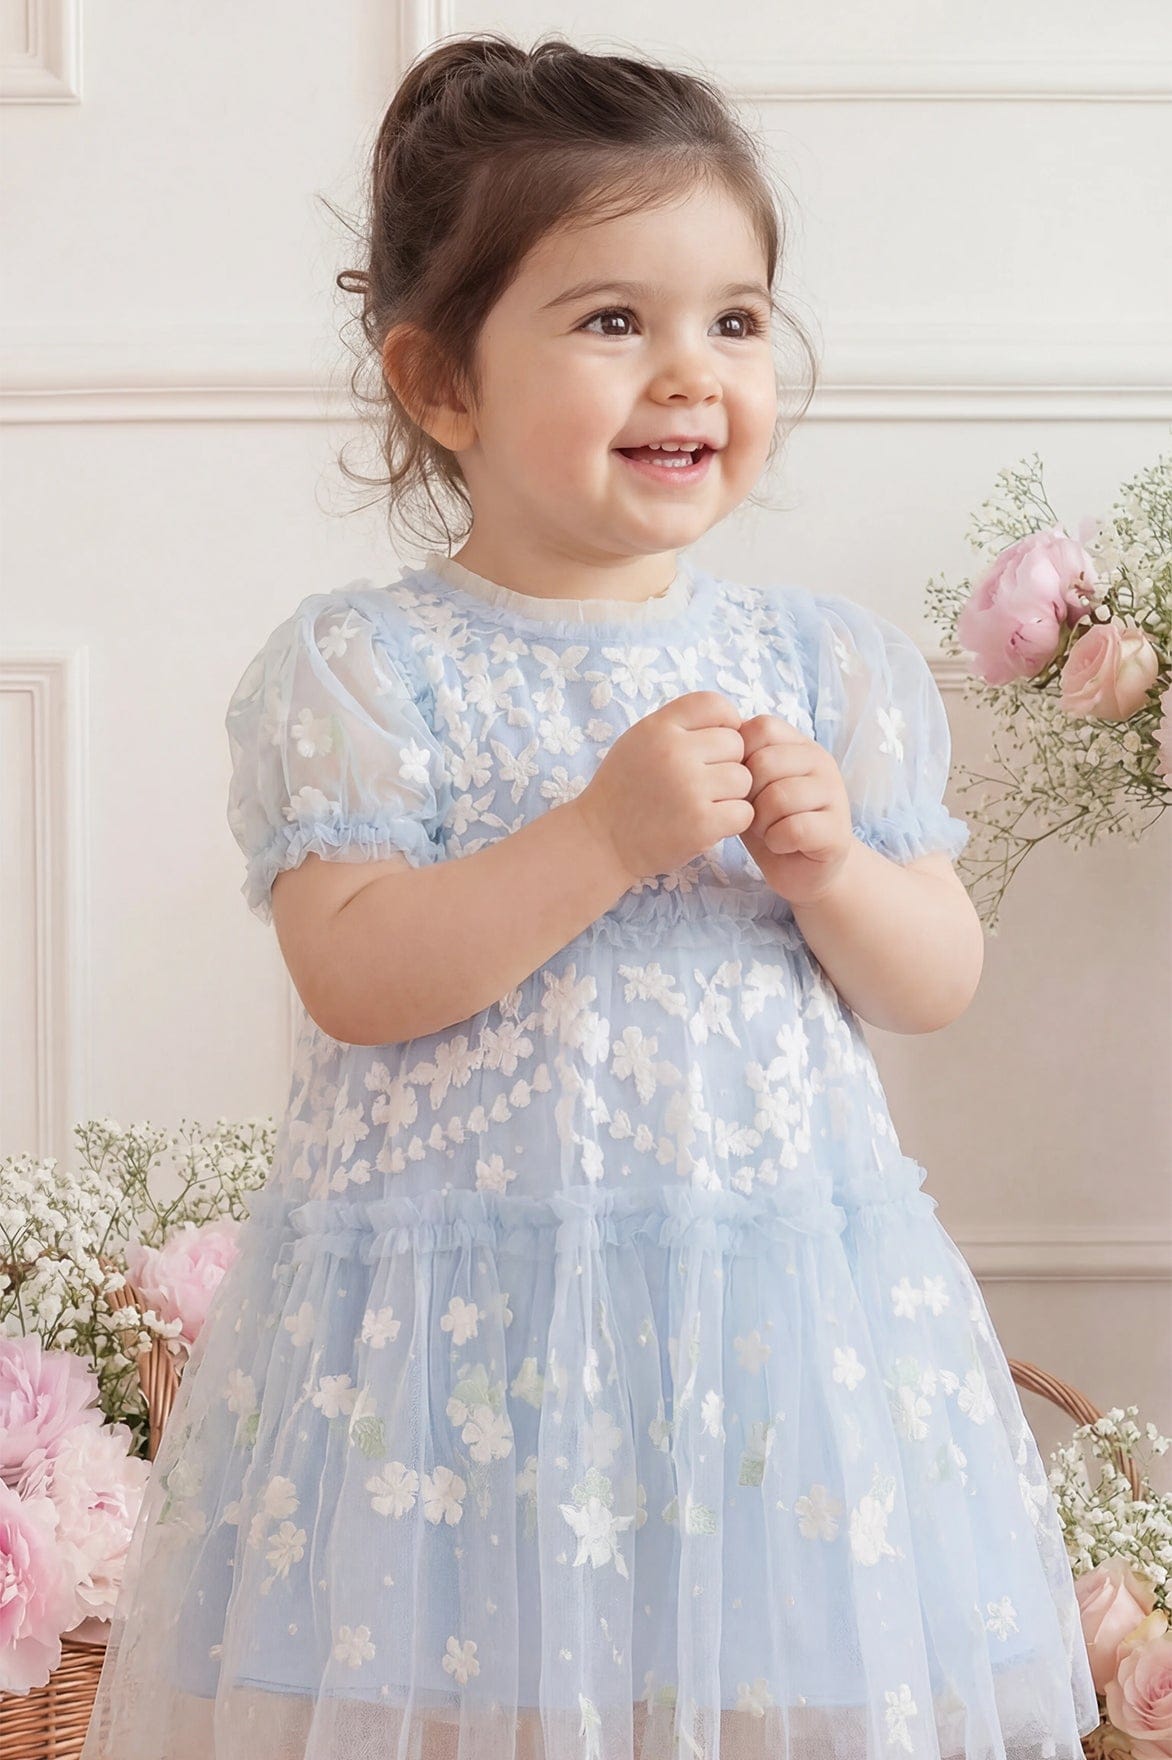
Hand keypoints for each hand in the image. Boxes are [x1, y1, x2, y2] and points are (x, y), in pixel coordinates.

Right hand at [576, 691, 755, 882]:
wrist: (600, 842)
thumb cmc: (624, 791)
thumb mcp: (639, 742)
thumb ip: (678, 727)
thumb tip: (734, 724)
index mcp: (658, 728)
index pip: (715, 705)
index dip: (726, 723)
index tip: (716, 745)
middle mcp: (674, 752)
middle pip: (736, 744)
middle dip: (726, 764)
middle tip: (700, 784)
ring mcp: (689, 788)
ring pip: (743, 779)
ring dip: (731, 795)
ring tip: (702, 804)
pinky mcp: (701, 824)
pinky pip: (744, 812)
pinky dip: (731, 821)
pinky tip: (707, 824)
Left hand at [738, 714, 854, 904]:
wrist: (801, 868)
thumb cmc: (769, 821)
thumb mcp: (749, 786)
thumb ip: (740, 760)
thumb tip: (718, 741)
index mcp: (798, 744)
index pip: (761, 728)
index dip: (740, 757)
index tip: (743, 785)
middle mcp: (820, 761)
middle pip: (765, 763)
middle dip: (748, 796)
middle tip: (754, 815)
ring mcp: (834, 793)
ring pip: (779, 797)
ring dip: (761, 822)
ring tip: (768, 830)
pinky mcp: (837, 830)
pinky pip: (794, 828)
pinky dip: (778, 841)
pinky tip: (781, 844)